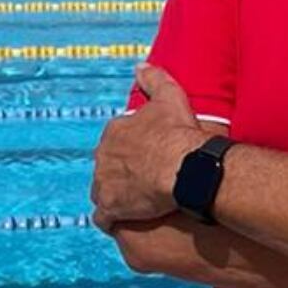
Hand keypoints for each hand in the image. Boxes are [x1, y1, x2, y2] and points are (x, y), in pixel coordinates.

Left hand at [91, 65, 207, 231]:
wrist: (184, 168)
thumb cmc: (179, 133)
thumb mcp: (170, 97)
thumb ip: (154, 79)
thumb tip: (141, 67)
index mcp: (115, 131)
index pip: (117, 140)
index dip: (131, 148)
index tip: (146, 155)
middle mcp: (103, 155)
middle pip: (107, 166)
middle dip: (120, 172)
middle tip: (143, 180)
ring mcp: (104, 182)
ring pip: (102, 191)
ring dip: (114, 196)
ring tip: (134, 203)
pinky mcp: (111, 207)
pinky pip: (104, 217)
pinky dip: (111, 219)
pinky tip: (123, 221)